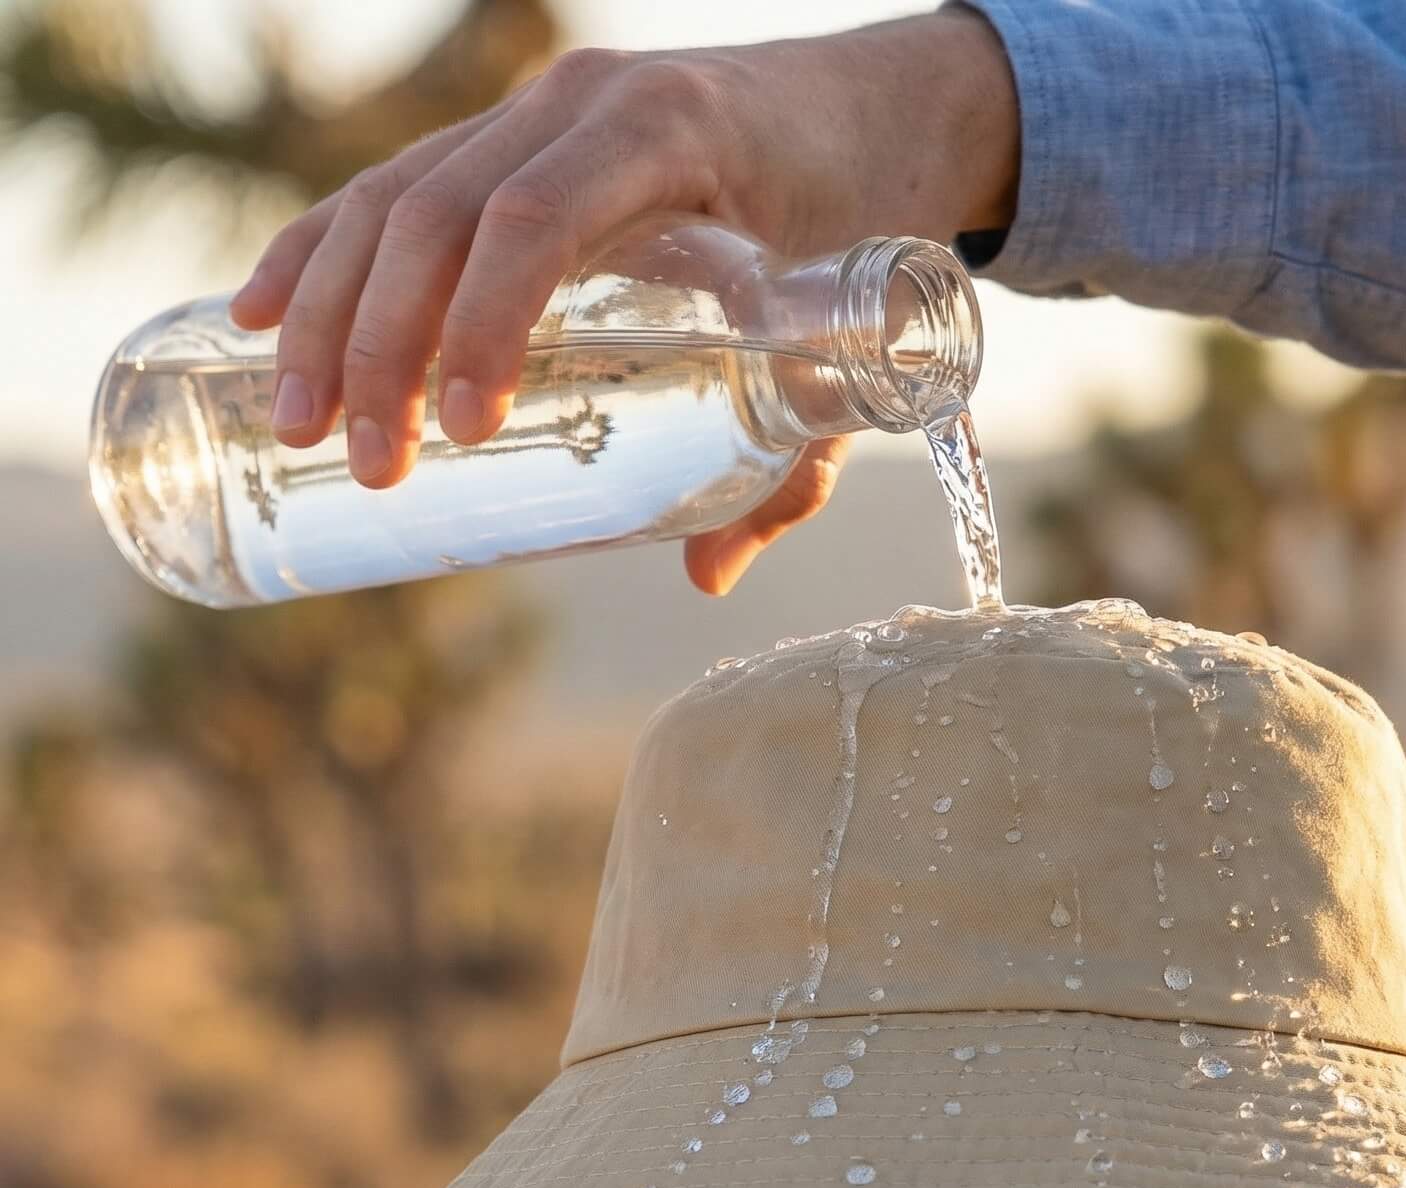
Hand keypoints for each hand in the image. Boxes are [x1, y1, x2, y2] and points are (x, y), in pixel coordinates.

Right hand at [227, 12, 1018, 593]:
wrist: (860, 111)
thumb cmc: (848, 230)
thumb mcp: (836, 340)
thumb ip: (794, 461)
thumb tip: (709, 576)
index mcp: (668, 133)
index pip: (540, 215)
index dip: (485, 318)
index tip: (469, 427)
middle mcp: (584, 104)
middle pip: (441, 211)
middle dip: (384, 343)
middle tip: (371, 462)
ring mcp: (534, 110)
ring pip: (395, 196)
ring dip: (329, 312)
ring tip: (300, 426)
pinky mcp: (503, 136)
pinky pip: (388, 183)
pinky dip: (318, 249)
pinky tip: (255, 315)